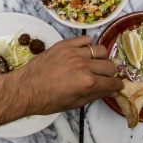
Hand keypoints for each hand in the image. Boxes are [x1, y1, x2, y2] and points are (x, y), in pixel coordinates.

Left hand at [7, 35, 122, 115]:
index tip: (117, 85)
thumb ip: (94, 95)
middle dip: (110, 73)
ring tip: (95, 63)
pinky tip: (84, 53)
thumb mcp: (74, 104)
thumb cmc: (48, 100)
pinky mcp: (65, 44)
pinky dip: (88, 45)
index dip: (117, 85)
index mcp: (87, 83)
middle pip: (110, 65)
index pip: (112, 82)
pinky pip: (85, 39)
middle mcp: (84, 66)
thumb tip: (109, 89)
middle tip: (105, 76)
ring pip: (100, 50)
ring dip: (101, 58)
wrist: (25, 88)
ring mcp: (74, 52)